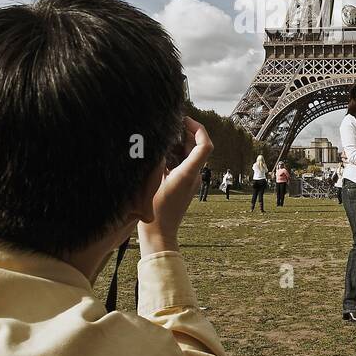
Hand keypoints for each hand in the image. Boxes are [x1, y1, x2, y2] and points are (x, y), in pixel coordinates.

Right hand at [138, 116, 211, 255]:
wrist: (159, 235)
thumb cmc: (154, 213)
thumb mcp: (150, 182)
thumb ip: (156, 160)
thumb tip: (155, 142)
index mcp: (188, 173)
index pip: (205, 145)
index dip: (198, 128)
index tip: (184, 120)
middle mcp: (193, 176)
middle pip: (198, 147)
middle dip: (187, 132)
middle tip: (171, 123)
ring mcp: (189, 182)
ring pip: (190, 155)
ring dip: (179, 143)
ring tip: (163, 135)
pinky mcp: (183, 186)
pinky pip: (183, 164)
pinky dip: (174, 154)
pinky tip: (159, 153)